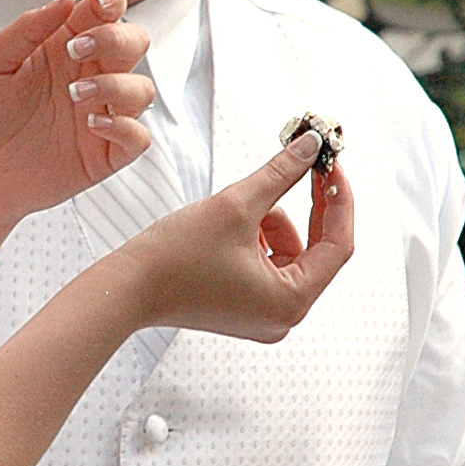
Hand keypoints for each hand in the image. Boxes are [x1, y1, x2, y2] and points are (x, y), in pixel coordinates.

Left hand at [0, 0, 155, 235]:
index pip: (104, 14)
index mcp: (63, 48)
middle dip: (116, 38)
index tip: (96, 2)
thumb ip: (27, 29)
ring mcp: (98, 116)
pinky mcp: (101, 155)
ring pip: (142, 90)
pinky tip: (93, 124)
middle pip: (135, 43)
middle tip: (75, 50)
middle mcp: (88, 77)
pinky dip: (126, 127)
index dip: (110, 0)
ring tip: (75, 94)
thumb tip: (66, 0)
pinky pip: (139, 137)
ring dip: (117, 85)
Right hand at [129, 130, 352, 340]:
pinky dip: (257, 238)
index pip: (337, 245)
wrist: (126, 289)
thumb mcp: (236, 205)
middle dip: (304, 207)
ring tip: (238, 210)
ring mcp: (263, 316)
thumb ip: (281, 174)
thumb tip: (309, 148)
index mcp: (290, 302)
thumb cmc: (174, 259)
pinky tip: (228, 228)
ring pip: (288, 252)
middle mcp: (283, 316)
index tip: (332, 165)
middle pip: (314, 249)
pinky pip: (268, 264)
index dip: (338, 199)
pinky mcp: (245, 308)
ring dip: (272, 221)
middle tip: (304, 165)